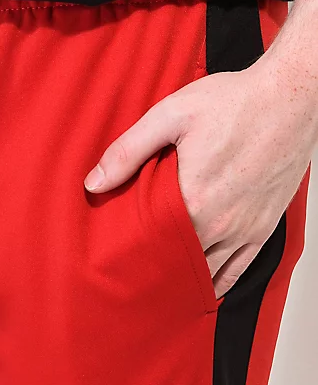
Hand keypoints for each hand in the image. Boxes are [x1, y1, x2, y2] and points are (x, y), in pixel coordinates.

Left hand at [83, 58, 315, 298]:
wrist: (291, 97)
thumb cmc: (235, 103)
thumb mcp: (170, 116)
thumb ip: (128, 151)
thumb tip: (94, 182)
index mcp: (192, 199)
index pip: (152, 243)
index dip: (132, 252)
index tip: (117, 258)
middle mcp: (220, 222)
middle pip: (178, 258)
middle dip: (155, 265)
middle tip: (134, 273)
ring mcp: (245, 228)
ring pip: (208, 269)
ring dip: (185, 276)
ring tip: (162, 284)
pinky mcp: (264, 226)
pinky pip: (241, 267)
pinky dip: (221, 280)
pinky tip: (207, 287)